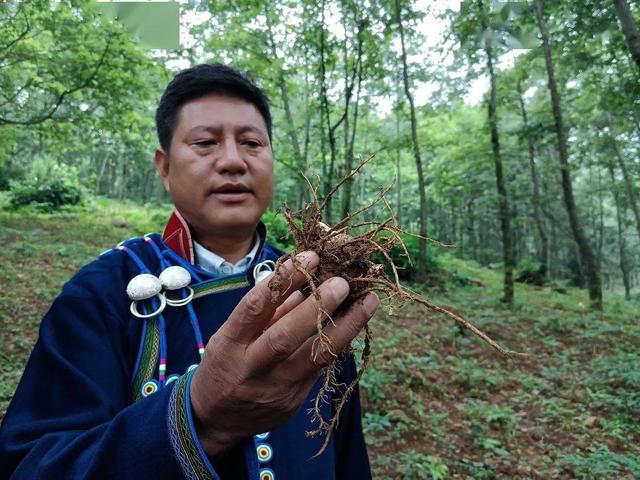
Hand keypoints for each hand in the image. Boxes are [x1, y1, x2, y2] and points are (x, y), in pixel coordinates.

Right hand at [189, 251, 378, 455]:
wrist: (216, 420)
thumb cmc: (225, 364)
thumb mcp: (230, 335)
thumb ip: (266, 311)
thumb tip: (303, 280)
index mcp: (229, 344)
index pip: (256, 307)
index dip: (284, 280)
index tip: (310, 257)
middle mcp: (251, 368)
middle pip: (285, 337)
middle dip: (317, 307)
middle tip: (343, 282)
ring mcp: (274, 389)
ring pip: (315, 358)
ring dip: (346, 327)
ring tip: (368, 302)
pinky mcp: (294, 403)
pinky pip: (320, 369)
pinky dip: (339, 343)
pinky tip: (356, 324)